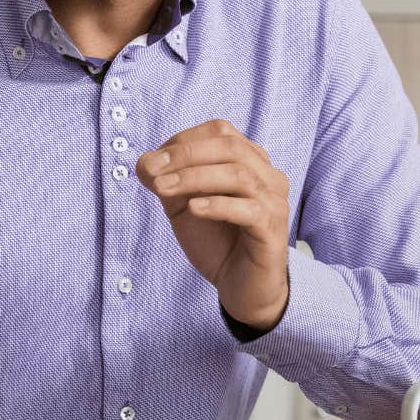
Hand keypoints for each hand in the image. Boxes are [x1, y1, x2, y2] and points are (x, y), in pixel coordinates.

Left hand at [137, 119, 290, 329]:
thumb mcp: (183, 206)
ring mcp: (274, 202)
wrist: (240, 288)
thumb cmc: (216, 241)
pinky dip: (218, 205)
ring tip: (163, 189)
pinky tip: (194, 209)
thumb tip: (145, 163)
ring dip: (194, 178)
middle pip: (230, 146)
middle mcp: (268, 175)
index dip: (183, 141)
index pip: (220, 132)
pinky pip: (250, 210)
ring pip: (239, 175)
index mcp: (250, 161)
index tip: (150, 162)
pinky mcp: (273, 230)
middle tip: (152, 171)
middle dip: (186, 154)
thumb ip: (168, 181)